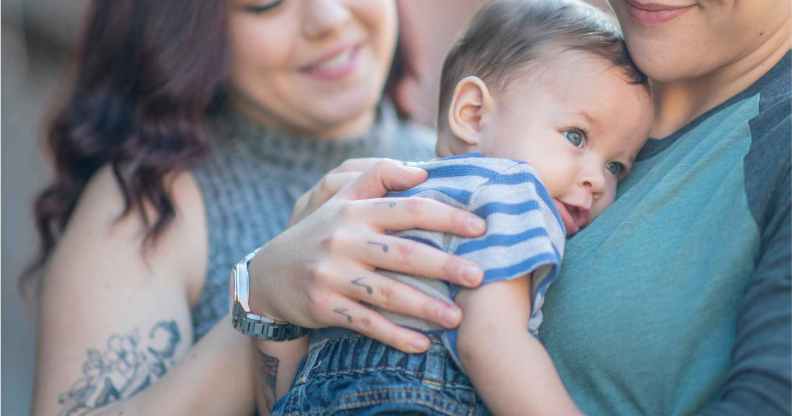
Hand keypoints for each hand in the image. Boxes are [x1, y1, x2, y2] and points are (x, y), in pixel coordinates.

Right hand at [249, 159, 485, 352]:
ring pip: (388, 293)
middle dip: (445, 266)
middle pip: (404, 253)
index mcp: (354, 211)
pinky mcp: (324, 306)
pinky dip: (395, 336)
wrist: (268, 276)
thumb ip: (377, 177)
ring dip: (426, 307)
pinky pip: (366, 323)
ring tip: (457, 318)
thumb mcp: (339, 198)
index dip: (447, 217)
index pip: (408, 209)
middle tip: (479, 276)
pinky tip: (421, 344)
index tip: (480, 228)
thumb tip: (422, 172)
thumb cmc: (318, 233)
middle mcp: (343, 240)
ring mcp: (332, 275)